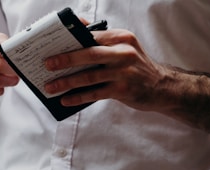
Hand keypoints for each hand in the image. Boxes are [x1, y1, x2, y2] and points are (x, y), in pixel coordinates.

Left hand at [44, 29, 165, 111]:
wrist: (162, 86)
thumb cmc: (136, 66)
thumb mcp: (123, 47)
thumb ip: (102, 40)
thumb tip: (77, 29)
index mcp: (120, 38)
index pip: (91, 36)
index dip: (69, 41)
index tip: (51, 46)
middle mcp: (124, 52)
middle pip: (88, 54)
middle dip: (65, 60)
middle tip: (46, 65)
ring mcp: (124, 72)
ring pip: (89, 76)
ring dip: (67, 82)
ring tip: (51, 87)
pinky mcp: (123, 90)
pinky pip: (95, 93)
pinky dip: (78, 97)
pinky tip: (66, 100)